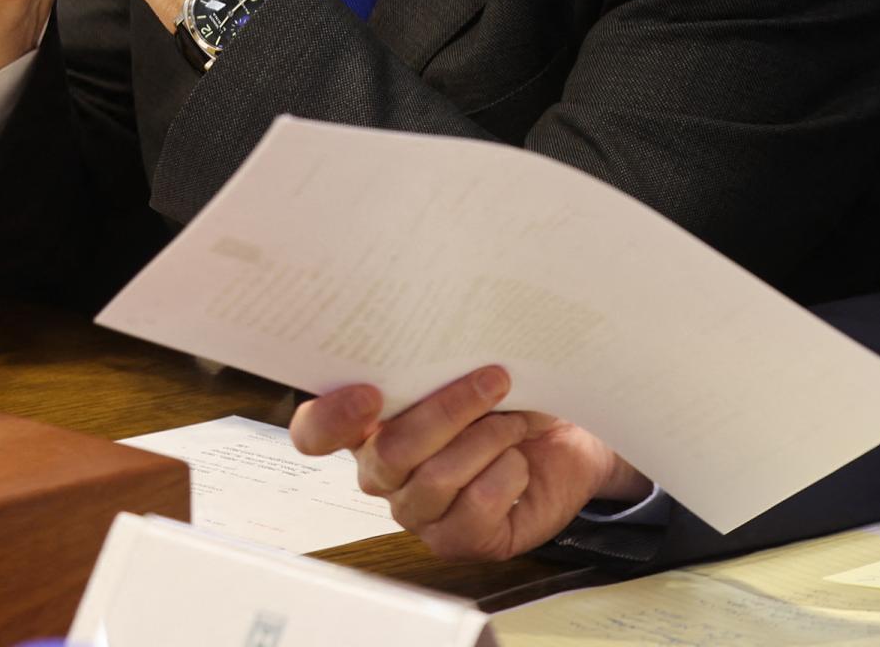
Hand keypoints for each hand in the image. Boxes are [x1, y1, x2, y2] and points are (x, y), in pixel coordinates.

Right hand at [293, 369, 647, 561]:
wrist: (563, 442)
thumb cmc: (508, 399)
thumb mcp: (473, 367)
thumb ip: (444, 359)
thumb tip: (450, 337)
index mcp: (370, 425)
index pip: (316, 433)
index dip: (331, 418)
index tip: (370, 394)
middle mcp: (384, 474)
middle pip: (391, 453)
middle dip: (450, 410)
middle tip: (496, 380)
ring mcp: (418, 512)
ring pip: (438, 478)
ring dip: (489, 438)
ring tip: (518, 422)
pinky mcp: (459, 540)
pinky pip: (477, 505)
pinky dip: (509, 472)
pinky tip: (519, 462)